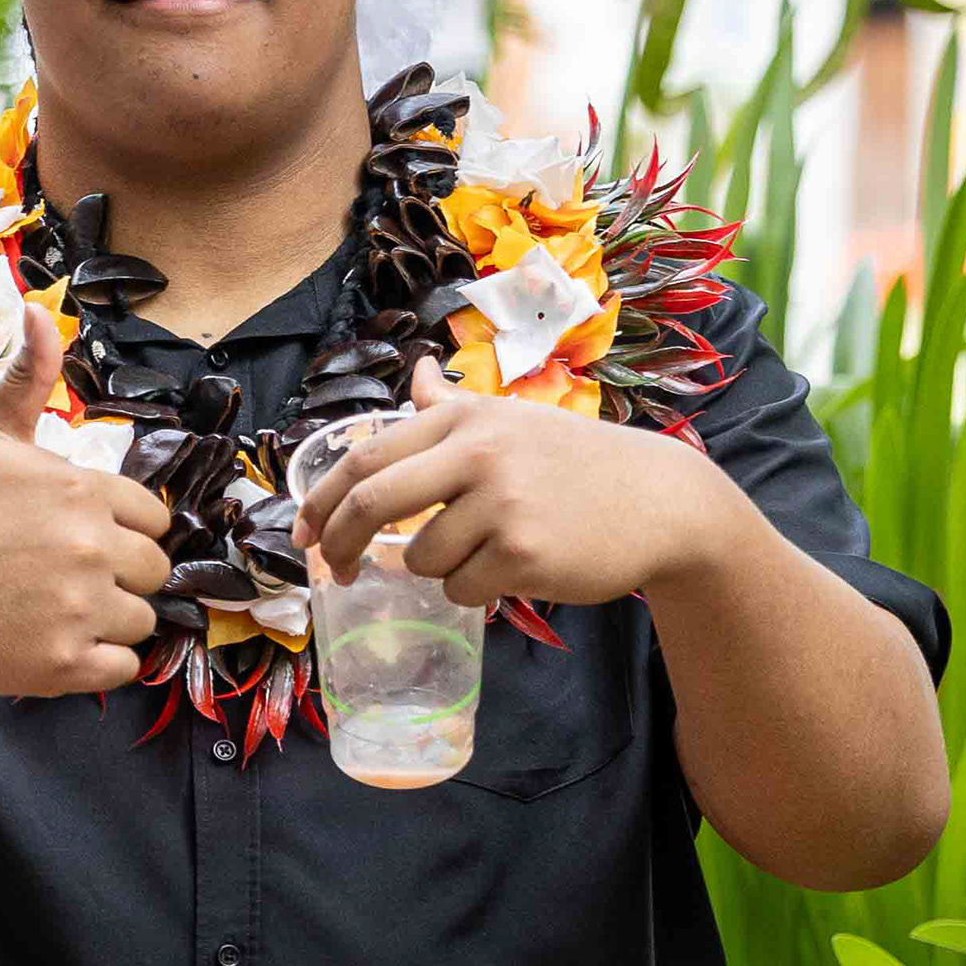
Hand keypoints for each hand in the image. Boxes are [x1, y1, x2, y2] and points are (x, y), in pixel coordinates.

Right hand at [0, 303, 171, 697]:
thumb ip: (27, 378)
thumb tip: (40, 309)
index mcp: (84, 491)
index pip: (154, 518)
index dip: (122, 530)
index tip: (77, 539)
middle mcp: (92, 547)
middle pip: (155, 571)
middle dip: (122, 576)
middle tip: (65, 579)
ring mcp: (80, 609)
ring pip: (142, 622)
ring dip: (111, 621)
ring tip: (55, 611)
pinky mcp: (65, 664)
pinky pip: (123, 668)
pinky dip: (99, 663)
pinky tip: (55, 643)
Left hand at [290, 353, 727, 610]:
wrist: (660, 501)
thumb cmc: (578, 464)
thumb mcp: (515, 420)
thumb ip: (457, 407)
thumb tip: (420, 374)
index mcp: (468, 419)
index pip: (367, 456)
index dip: (322, 499)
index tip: (304, 532)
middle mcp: (479, 453)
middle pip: (371, 504)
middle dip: (341, 544)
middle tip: (336, 570)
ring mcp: (502, 503)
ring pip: (420, 558)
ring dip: (437, 570)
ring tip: (484, 553)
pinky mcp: (523, 553)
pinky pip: (461, 589)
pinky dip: (473, 590)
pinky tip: (513, 569)